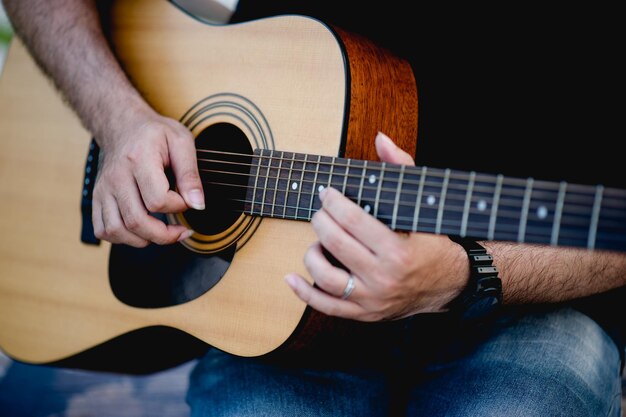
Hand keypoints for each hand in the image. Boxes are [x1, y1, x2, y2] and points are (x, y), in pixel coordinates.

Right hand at [92, 106, 203, 246]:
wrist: (123, 125)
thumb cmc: (154, 134)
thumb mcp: (181, 142)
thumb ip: (190, 174)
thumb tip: (198, 205)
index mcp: (139, 159)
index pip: (158, 200)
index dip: (178, 207)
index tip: (187, 201)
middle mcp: (117, 177)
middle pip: (136, 221)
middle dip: (164, 235)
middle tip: (181, 231)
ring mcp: (104, 189)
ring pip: (117, 230)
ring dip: (144, 240)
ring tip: (162, 233)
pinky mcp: (97, 198)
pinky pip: (104, 230)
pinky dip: (123, 238)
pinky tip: (141, 231)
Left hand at [285, 132, 467, 320]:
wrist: (449, 285)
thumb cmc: (432, 241)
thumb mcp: (422, 203)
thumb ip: (401, 167)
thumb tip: (380, 138)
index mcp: (397, 250)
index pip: (353, 220)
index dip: (333, 202)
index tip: (326, 192)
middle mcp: (383, 277)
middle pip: (335, 243)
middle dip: (321, 220)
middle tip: (321, 210)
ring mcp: (372, 299)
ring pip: (325, 276)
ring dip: (313, 252)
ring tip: (319, 240)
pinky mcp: (364, 313)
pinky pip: (326, 306)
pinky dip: (304, 292)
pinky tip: (291, 277)